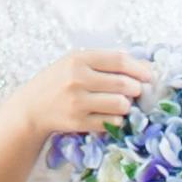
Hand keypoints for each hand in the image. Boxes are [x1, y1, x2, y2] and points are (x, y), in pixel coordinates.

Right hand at [10, 51, 153, 144]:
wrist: (32, 108)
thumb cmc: (57, 82)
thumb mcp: (73, 63)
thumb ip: (102, 62)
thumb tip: (141, 66)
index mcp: (78, 59)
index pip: (118, 60)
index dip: (138, 68)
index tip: (149, 75)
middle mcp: (77, 79)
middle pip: (122, 84)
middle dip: (136, 89)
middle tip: (136, 91)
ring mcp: (78, 102)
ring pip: (120, 104)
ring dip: (127, 105)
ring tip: (121, 103)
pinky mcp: (78, 122)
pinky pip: (111, 122)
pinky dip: (116, 120)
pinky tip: (110, 116)